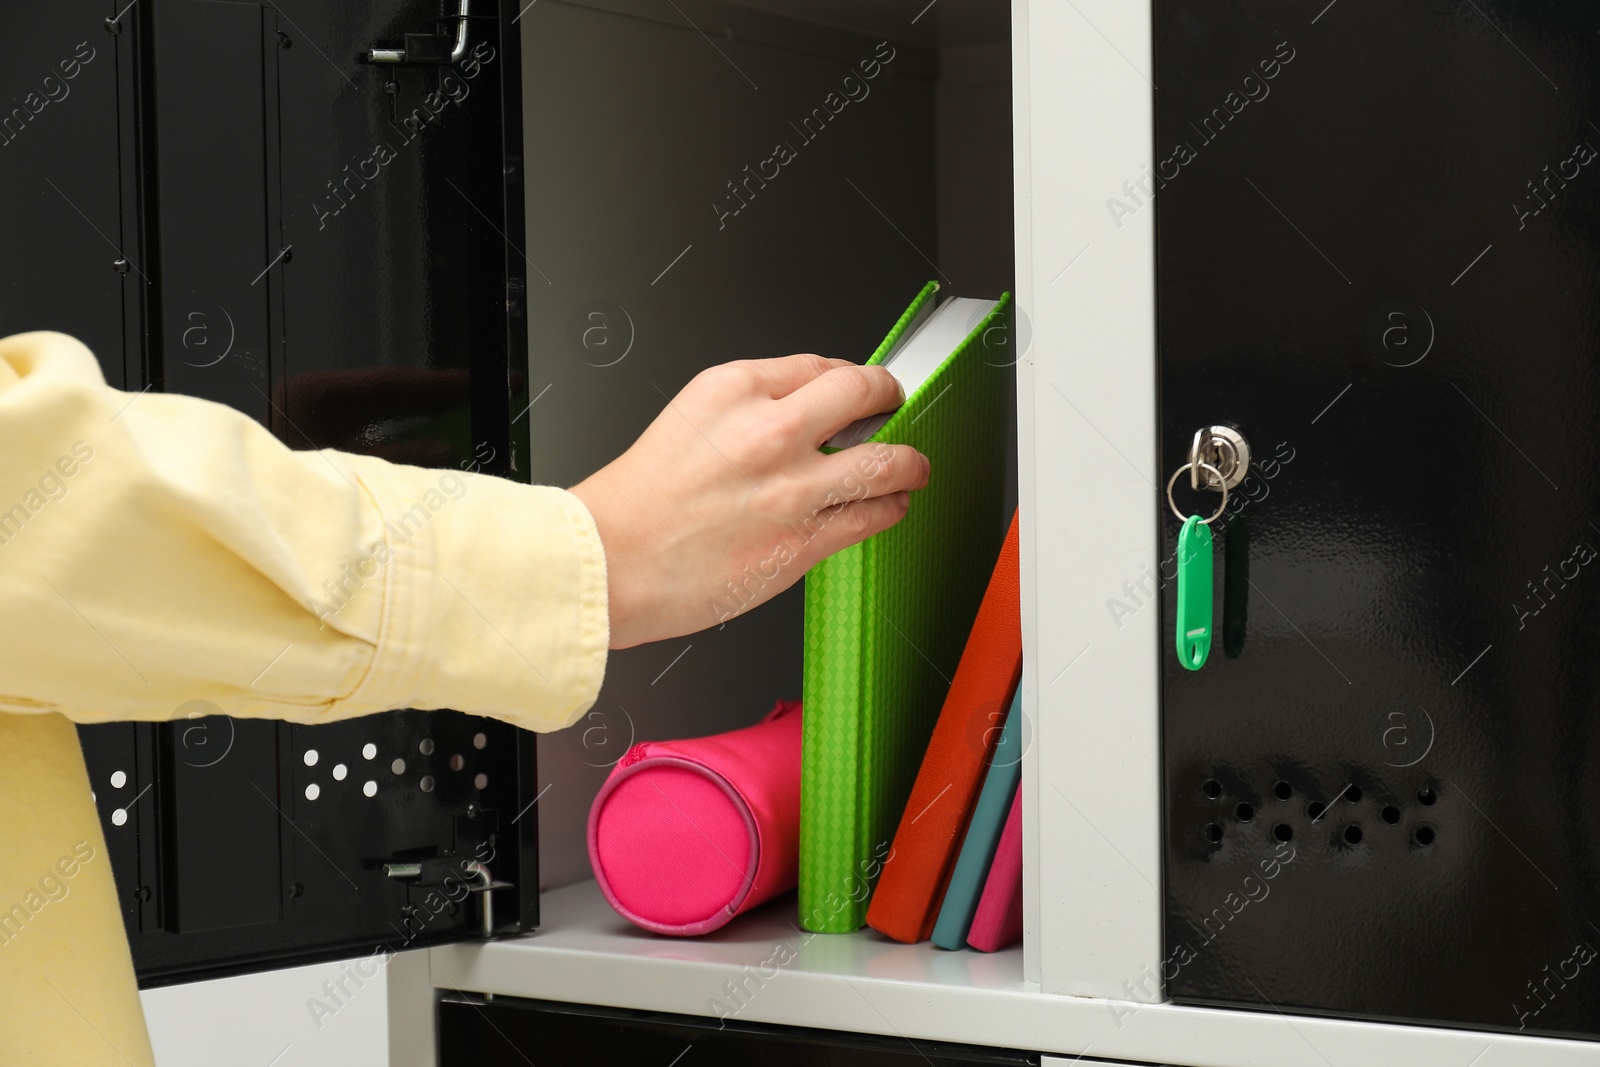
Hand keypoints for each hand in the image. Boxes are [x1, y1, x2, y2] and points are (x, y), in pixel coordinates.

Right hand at [569, 355, 930, 648]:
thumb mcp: (687, 416)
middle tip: (895, 405)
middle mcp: (769, 430)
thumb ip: (748, 405)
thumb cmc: (634, 501)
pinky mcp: (802, 542)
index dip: (847, 376)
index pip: (817, 365)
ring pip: (886, 460)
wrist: (608, 562)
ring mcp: (792, 488)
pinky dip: (891, 506)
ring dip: (909, 461)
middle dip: (889, 396)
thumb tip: (806, 404)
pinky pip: (872, 515)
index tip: (858, 386)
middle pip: (862, 392)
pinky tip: (891, 505)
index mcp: (734, 389)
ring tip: (913, 465)